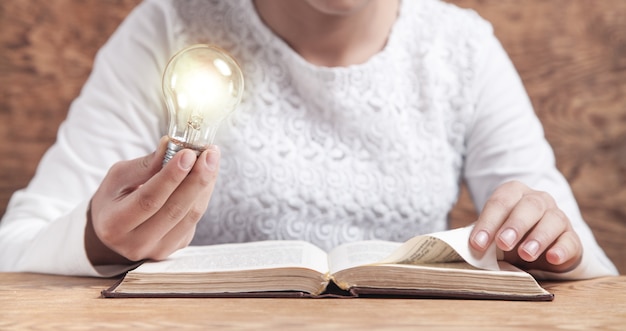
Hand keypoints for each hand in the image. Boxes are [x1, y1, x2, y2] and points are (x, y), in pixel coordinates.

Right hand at [85, 137, 219, 264]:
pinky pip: (195, 219)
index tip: (188, 154)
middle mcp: (136, 243)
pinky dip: (204, 194)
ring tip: (212, 158)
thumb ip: (145, 165)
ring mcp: (159, 249)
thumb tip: (171, 145)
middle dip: (196, 178)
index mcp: (114, 224)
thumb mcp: (118, 177)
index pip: (148, 200)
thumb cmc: (114, 198)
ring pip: (191, 215)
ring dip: (206, 185)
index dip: (171, 177)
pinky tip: (206, 176)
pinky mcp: (176, 247)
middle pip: (174, 210)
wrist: (115, 230)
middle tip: (210, 153)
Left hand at [469, 181, 581, 272]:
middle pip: (529, 206)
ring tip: (525, 254)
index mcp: (514, 193)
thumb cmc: (508, 238)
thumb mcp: (492, 235)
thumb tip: (454, 247)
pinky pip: (570, 240)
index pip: (500, 202)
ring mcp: (558, 217)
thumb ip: (478, 238)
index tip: (477, 244)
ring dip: (538, 237)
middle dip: (515, 224)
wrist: (538, 251)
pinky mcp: (572, 237)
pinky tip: (552, 258)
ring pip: (552, 220)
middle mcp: (538, 200)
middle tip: (503, 243)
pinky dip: (561, 249)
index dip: (488, 222)